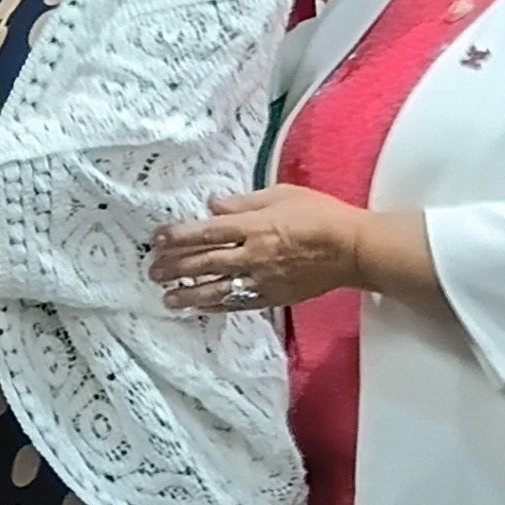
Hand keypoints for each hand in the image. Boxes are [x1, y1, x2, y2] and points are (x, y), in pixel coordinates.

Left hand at [150, 187, 361, 314]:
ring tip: (167, 299)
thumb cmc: (319, 215)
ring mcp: (261, 279)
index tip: (157, 240)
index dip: (178, 237)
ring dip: (189, 295)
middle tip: (152, 272)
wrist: (352, 249)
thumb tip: (212, 206)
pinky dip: (216, 306)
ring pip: (217, 289)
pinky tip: (200, 309)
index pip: (207, 232)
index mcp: (254, 226)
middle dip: (175, 268)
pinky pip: (238, 304)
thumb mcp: (281, 195)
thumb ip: (243, 203)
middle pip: (205, 263)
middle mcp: (252, 255)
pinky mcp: (272, 297)